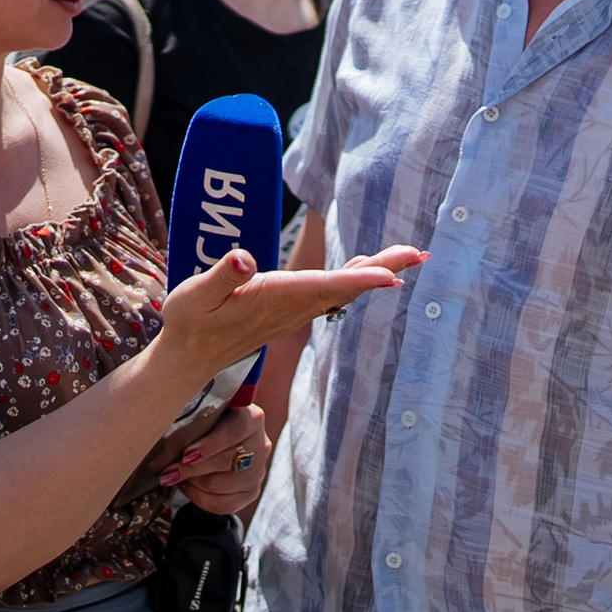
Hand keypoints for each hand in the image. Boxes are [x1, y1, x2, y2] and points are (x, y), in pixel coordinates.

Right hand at [152, 244, 422, 383]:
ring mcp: (296, 311)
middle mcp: (294, 306)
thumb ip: (221, 276)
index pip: (324, 287)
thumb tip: (243, 258)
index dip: (359, 280)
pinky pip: (333, 292)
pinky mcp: (292, 311)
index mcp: (276, 298)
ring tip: (409, 255)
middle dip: (386, 267)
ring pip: (344, 288)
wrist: (190, 358)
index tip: (394, 277)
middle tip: (421, 253)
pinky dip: (355, 278)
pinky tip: (368, 267)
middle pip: (347, 285)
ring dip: (377, 270)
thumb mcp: (195, 295)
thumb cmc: (190, 322)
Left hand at [157, 401, 269, 513]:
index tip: (186, 455)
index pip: (234, 432)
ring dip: (192, 482)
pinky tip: (186, 486)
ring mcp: (258, 470)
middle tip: (167, 472)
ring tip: (175, 476)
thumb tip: (162, 454)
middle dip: (191, 469)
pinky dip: (199, 498)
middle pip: (226, 462)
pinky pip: (224, 505)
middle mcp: (261, 444)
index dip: (210, 445)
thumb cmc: (207, 421)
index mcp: (251, 418)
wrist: (222, 437)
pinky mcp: (251, 491)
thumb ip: (190, 424)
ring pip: (221, 485)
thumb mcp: (203, 414)